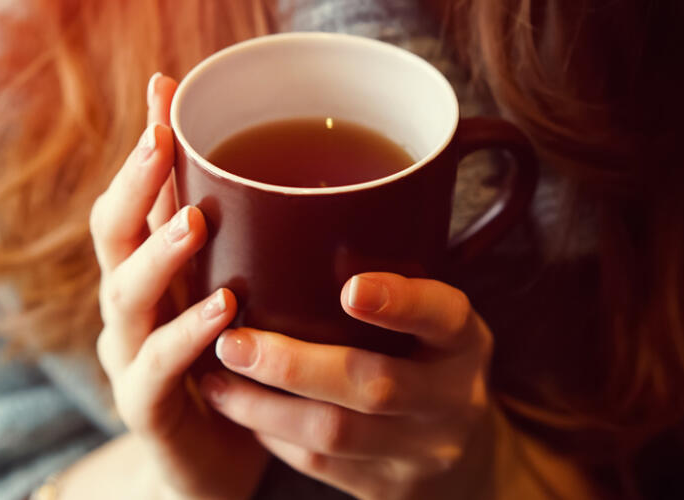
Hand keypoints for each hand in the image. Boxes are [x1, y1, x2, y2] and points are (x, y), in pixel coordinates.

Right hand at [89, 73, 267, 498]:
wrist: (217, 464)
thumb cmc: (233, 368)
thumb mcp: (237, 296)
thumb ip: (247, 244)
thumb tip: (295, 176)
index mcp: (148, 273)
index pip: (134, 197)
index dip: (144, 145)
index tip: (166, 86)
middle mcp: (129, 306)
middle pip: (111, 235)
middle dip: (135, 184)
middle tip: (164, 139)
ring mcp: (129, 356)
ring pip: (125, 296)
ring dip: (159, 254)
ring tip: (194, 221)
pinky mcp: (146, 407)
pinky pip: (158, 367)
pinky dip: (187, 335)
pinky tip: (223, 311)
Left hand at [200, 273, 493, 499]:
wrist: (468, 464)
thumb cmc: (428, 363)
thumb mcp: (433, 322)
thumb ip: (391, 279)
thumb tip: (288, 210)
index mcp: (463, 341)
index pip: (444, 315)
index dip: (400, 302)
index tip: (350, 288)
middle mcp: (452, 398)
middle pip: (373, 384)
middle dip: (293, 364)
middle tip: (234, 340)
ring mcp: (421, 451)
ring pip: (334, 433)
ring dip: (264, 406)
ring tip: (216, 379)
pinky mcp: (388, 489)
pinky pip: (320, 465)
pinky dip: (271, 434)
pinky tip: (238, 409)